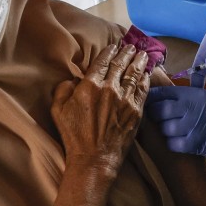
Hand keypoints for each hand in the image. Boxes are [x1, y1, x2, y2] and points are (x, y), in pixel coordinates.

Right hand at [51, 44, 149, 173]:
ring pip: (134, 74)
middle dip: (127, 53)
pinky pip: (143, 90)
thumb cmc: (74, 136)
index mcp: (90, 86)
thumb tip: (73, 79)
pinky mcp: (136, 111)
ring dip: (139, 62)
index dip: (109, 52)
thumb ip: (63, 89)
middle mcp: (110, 89)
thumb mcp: (58, 110)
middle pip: (121, 64)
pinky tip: (147, 73)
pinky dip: (146, 79)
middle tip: (131, 46)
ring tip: (142, 54)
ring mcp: (125, 100)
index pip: (102, 62)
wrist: (94, 159)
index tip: (113, 46)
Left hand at [145, 86, 205, 167]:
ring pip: (165, 128)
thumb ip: (187, 90)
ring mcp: (191, 127)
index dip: (152, 96)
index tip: (149, 99)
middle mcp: (190, 108)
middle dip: (156, 114)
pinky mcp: (193, 144)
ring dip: (166, 130)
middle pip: (159, 111)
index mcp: (192, 94)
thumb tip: (169, 84)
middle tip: (160, 116)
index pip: (162, 92)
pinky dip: (173, 143)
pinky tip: (179, 140)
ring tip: (173, 129)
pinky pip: (172, 144)